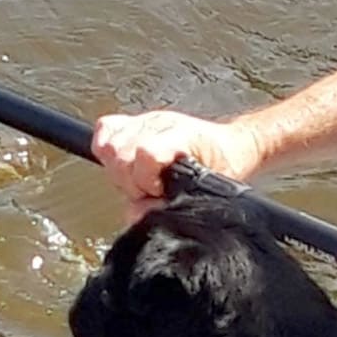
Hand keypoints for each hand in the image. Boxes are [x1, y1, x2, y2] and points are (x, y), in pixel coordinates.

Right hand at [92, 110, 262, 214]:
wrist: (231, 147)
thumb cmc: (222, 169)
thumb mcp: (203, 194)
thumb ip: (170, 207)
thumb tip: (138, 215)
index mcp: (181, 138)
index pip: (145, 153)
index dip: (145, 181)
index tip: (157, 193)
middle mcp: (160, 124)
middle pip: (119, 152)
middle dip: (130, 181)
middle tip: (149, 191)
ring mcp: (146, 121)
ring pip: (109, 143)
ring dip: (119, 170)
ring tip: (140, 180)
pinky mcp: (136, 123)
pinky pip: (106, 129)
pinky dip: (107, 149)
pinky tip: (126, 166)